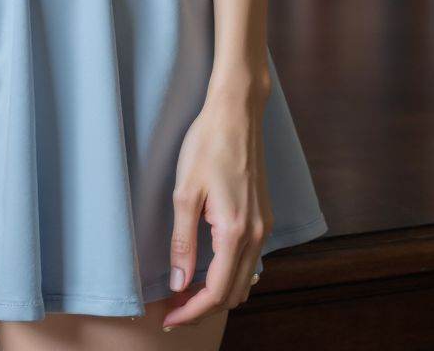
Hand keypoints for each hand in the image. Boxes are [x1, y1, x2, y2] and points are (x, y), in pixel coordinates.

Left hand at [162, 87, 273, 328]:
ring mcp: (264, 226)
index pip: (217, 292)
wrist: (236, 113)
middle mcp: (257, 235)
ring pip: (245, 280)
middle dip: (204, 308)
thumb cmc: (207, 144)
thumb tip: (180, 284)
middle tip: (173, 309)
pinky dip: (230, 275)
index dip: (192, 312)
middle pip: (234, 294)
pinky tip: (207, 268)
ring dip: (218, 293)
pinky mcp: (263, 217)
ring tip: (186, 292)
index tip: (168, 319)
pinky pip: (250, 261)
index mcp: (236, 231)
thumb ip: (182, 243)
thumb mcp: (185, 192)